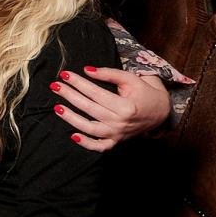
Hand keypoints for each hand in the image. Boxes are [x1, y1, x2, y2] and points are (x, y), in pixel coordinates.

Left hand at [53, 66, 170, 151]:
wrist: (160, 111)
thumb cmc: (144, 92)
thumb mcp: (130, 79)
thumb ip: (109, 74)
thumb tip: (87, 70)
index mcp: (125, 106)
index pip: (95, 93)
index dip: (79, 83)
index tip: (64, 75)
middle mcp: (120, 122)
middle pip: (89, 108)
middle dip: (70, 96)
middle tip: (55, 86)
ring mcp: (117, 134)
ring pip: (90, 128)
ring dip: (71, 119)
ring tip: (57, 107)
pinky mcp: (116, 141)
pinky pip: (99, 146)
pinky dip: (86, 143)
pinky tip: (72, 135)